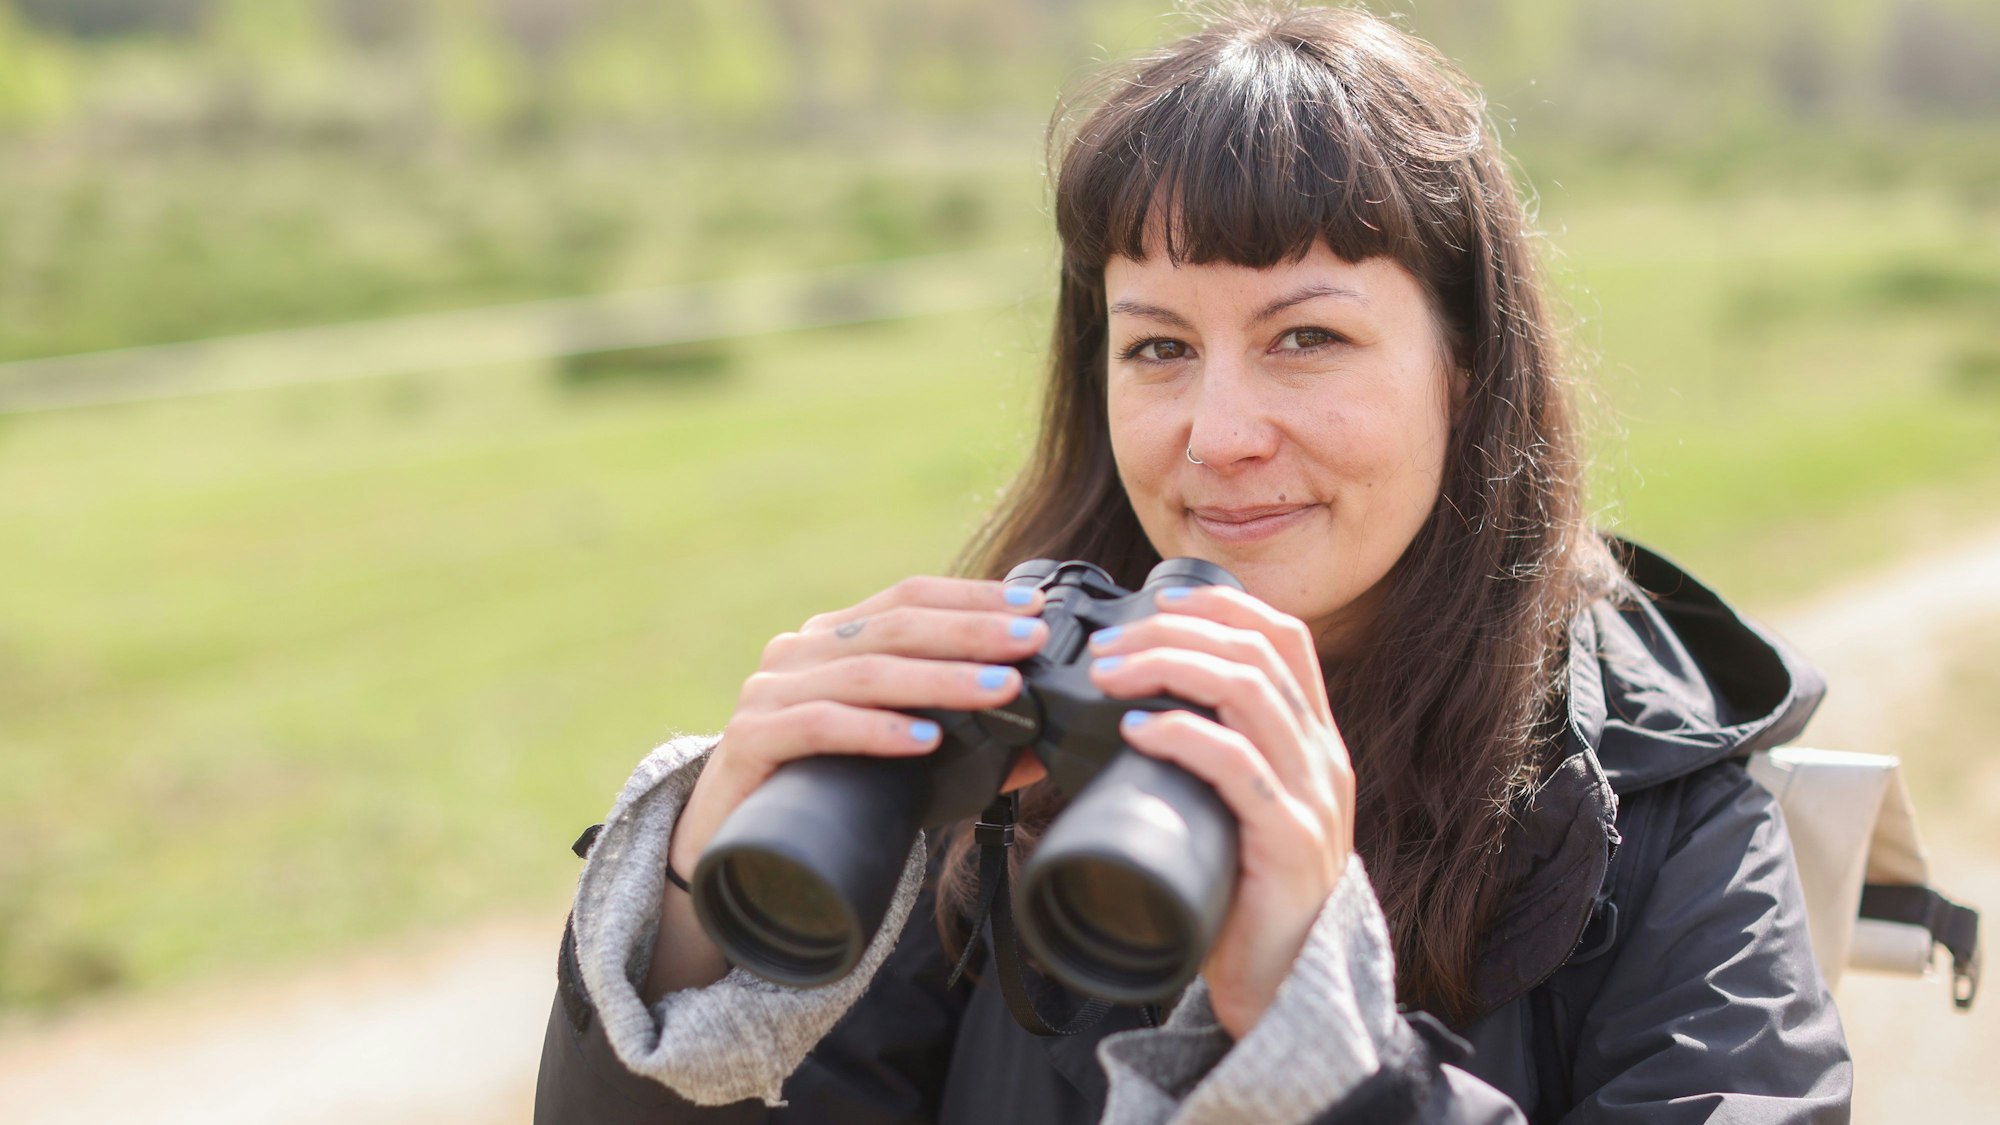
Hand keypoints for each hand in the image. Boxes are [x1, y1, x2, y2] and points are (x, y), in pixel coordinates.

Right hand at [670, 577, 1052, 880]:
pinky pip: (821, 725)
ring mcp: (768, 692)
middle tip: (1030, 642)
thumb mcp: (897, 754)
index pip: (907, 597)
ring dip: (941, 678)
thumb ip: (964, 742)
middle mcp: (797, 652)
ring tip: (1000, 689)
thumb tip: (1044, 745)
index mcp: (831, 637)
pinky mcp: (749, 740)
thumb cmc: (824, 791)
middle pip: (894, 627)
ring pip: (865, 672)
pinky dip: (878, 729)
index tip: (1033, 608)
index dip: (972, 598)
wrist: (729, 847)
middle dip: (970, 633)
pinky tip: (926, 737)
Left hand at [1086, 584, 1354, 1038]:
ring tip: (1111, 676)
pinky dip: (1182, 734)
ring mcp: (1312, 797)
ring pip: (1249, 692)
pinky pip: (1237, 765)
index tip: (1157, 603)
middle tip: (1109, 650)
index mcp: (1312, 741)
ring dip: (1169, 668)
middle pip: (1256, 653)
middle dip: (1175, 634)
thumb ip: (1209, 762)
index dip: (1222, 606)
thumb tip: (1131, 712)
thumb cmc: (1245, 894)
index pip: (1285, 638)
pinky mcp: (1290, 841)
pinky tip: (1139, 728)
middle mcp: (1322, 757)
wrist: (1283, 985)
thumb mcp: (1235, 810)